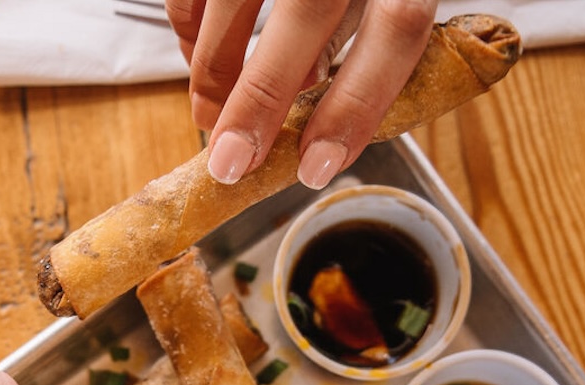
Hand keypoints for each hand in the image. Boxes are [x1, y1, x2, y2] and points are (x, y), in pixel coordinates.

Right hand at [166, 0, 437, 186]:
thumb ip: (362, 37)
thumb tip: (309, 100)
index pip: (396, 29)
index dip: (355, 106)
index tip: (315, 168)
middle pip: (306, 13)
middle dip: (259, 99)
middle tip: (229, 162)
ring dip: (213, 69)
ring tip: (209, 116)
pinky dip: (187, 24)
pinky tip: (196, 52)